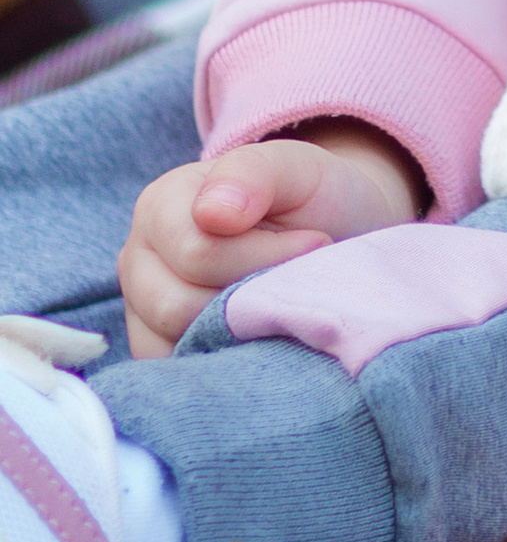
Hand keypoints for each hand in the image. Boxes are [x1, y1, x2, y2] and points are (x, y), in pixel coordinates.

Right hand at [119, 121, 426, 358]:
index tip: (315, 242)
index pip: (196, 254)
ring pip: (177, 344)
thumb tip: (213, 213)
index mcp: (160, 206)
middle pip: (178, 306)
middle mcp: (139, 260)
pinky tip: (262, 333)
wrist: (332, 228)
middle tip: (297, 277)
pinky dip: (227, 361)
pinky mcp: (158, 351)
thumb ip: (252, 174)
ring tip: (278, 301)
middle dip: (251, 297)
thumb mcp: (294, 166)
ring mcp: (142, 311)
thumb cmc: (308, 196)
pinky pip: (180, 375)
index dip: (263, 256)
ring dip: (242, 330)